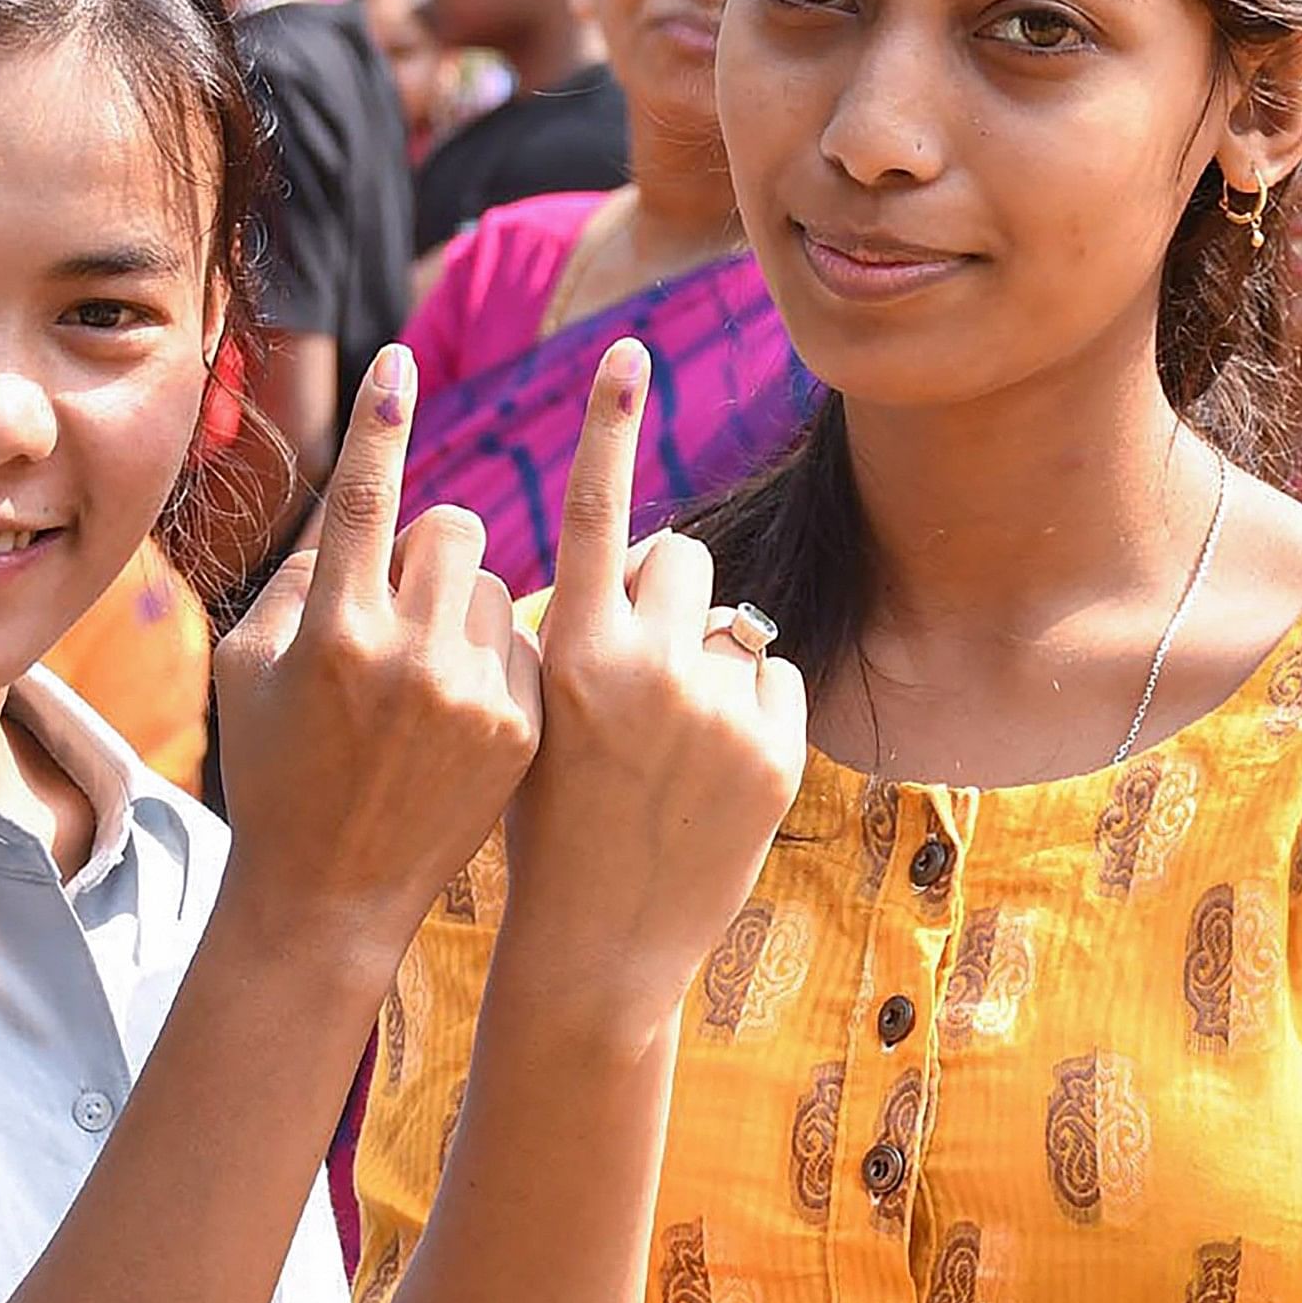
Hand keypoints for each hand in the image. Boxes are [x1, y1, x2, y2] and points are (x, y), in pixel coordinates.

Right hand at [212, 344, 541, 957]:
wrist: (330, 897)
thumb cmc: (275, 770)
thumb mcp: (245, 669)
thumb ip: (299, 577)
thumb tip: (359, 507)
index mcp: (332, 634)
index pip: (365, 497)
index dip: (381, 421)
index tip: (400, 356)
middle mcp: (408, 659)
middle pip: (452, 529)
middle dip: (430, 550)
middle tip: (401, 607)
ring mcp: (476, 697)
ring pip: (493, 584)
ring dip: (462, 607)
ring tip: (427, 682)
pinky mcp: (523, 729)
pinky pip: (522, 642)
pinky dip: (494, 660)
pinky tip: (459, 722)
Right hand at [498, 340, 807, 984]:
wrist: (594, 951)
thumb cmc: (534, 828)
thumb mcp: (525, 715)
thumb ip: (562, 626)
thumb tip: (626, 554)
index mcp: (564, 655)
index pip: (591, 509)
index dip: (606, 423)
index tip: (628, 351)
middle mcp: (645, 670)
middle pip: (677, 552)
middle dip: (662, 587)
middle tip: (633, 664)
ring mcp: (718, 711)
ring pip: (729, 611)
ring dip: (703, 643)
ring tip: (667, 730)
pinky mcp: (776, 749)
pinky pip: (771, 672)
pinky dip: (746, 706)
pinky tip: (707, 770)